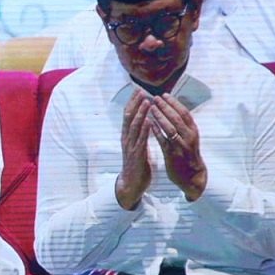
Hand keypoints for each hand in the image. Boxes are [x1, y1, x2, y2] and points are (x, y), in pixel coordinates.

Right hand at [115, 90, 152, 209]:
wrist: (131, 183)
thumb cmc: (137, 164)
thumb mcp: (137, 146)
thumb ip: (139, 134)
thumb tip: (145, 120)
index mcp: (127, 136)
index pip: (128, 115)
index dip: (133, 102)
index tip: (139, 91)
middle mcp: (126, 139)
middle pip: (128, 117)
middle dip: (135, 103)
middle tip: (141, 91)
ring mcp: (130, 147)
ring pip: (133, 127)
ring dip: (140, 113)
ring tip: (146, 102)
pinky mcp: (136, 155)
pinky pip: (140, 140)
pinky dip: (144, 130)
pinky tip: (148, 121)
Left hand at [151, 94, 206, 200]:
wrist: (192, 176)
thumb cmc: (189, 154)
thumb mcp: (190, 137)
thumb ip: (184, 125)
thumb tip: (174, 108)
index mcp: (193, 131)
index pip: (184, 112)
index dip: (174, 102)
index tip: (164, 94)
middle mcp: (189, 137)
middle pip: (177, 118)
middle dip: (165, 106)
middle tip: (154, 98)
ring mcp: (180, 146)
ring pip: (170, 128)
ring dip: (159, 116)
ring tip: (150, 108)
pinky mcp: (172, 155)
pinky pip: (163, 140)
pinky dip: (156, 131)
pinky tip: (149, 124)